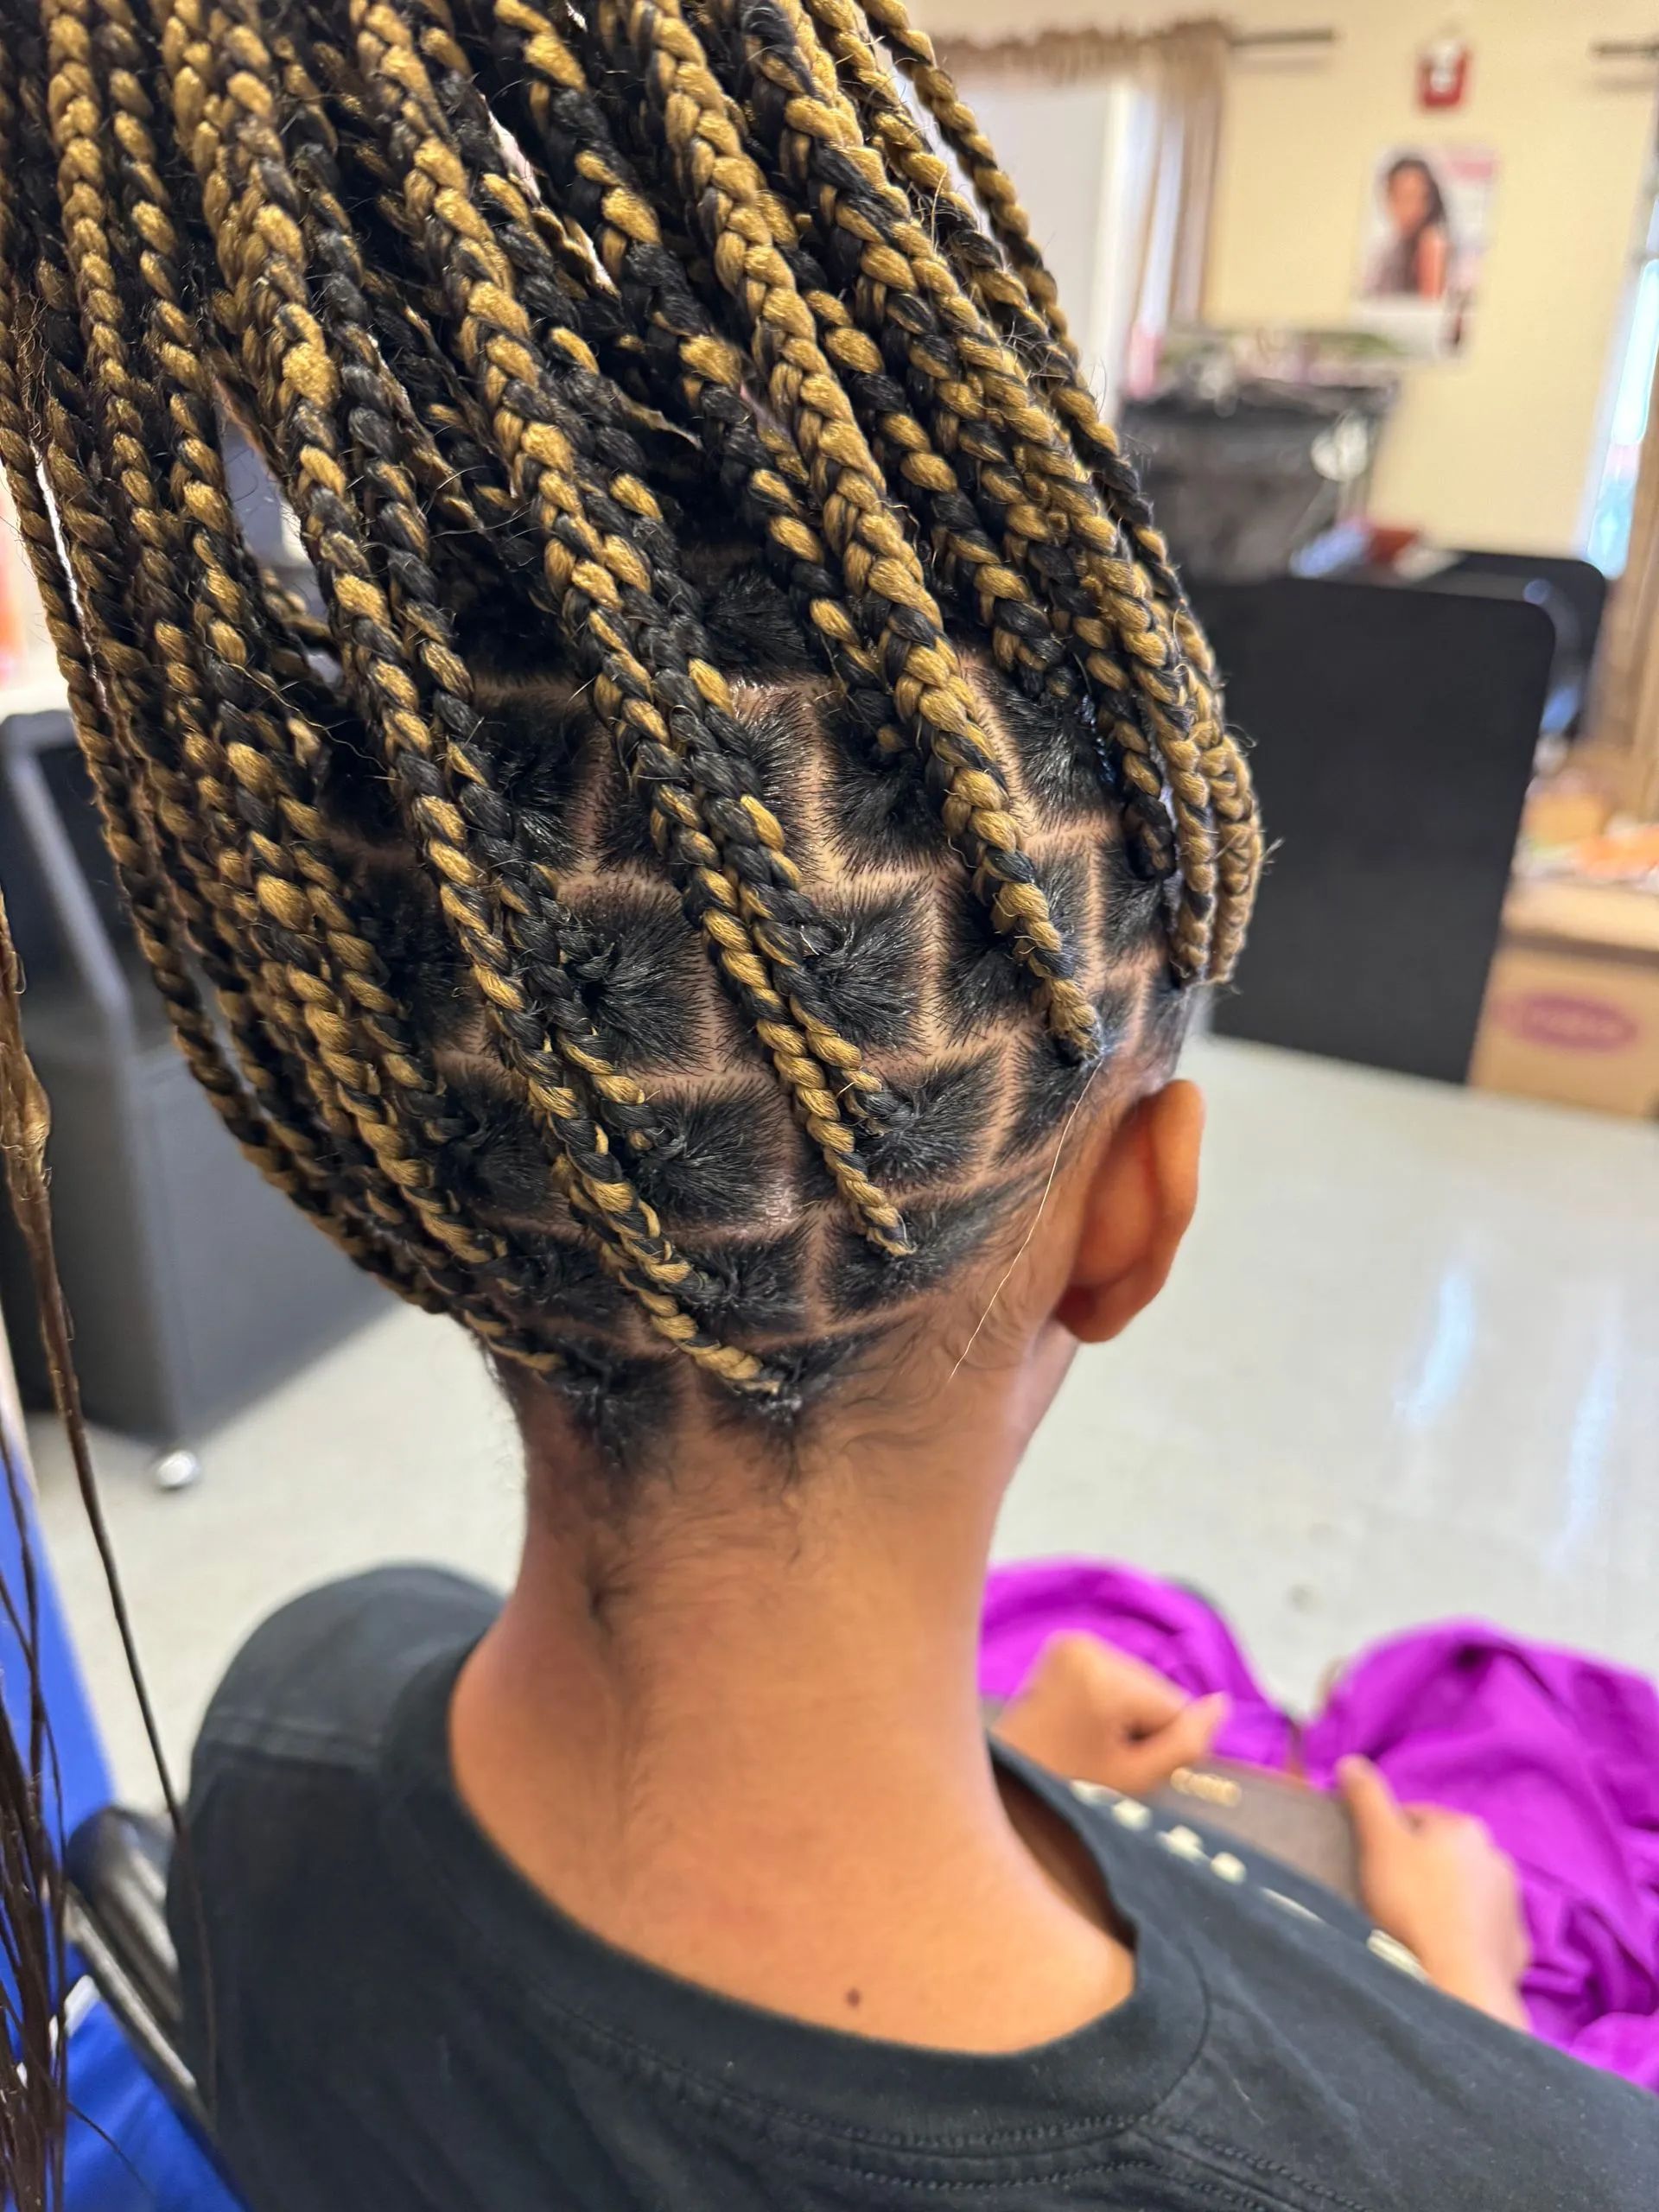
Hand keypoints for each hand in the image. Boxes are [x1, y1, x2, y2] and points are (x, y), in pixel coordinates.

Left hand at [994, 1633, 1228, 1798]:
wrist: (1005, 1777)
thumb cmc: (1068, 1788)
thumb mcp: (1135, 1779)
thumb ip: (1186, 1743)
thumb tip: (1223, 1704)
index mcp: (1102, 1677)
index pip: (1176, 1706)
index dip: (1160, 1743)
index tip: (1119, 1762)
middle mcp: (1087, 1646)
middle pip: (1157, 1688)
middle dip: (1142, 1724)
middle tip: (1100, 1754)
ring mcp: (1072, 1641)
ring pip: (1139, 1681)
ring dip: (1126, 1712)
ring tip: (1087, 1740)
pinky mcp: (1065, 1644)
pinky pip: (1116, 1672)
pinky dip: (1109, 1698)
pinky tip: (1081, 1721)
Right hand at [1339, 1756, 1530, 2030]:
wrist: (1457, 1980)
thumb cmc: (1413, 1902)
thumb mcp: (1379, 1842)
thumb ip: (1366, 1797)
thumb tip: (1352, 1761)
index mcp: (1465, 1827)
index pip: (1417, 1816)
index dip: (1389, 1836)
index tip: (1373, 1862)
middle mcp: (1497, 1857)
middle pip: (1445, 1854)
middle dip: (1421, 1867)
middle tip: (1390, 1894)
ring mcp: (1511, 1904)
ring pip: (1467, 1891)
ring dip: (1446, 1899)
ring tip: (1416, 1925)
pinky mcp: (1516, 1945)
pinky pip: (1482, 1930)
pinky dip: (1465, 1934)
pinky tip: (1444, 1949)